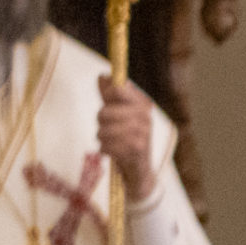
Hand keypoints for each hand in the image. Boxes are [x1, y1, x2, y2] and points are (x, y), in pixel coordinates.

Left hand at [96, 75, 155, 203]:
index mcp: (142, 103)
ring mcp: (143, 133)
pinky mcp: (137, 149)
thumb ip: (110, 95)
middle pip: (104, 112)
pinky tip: (114, 152)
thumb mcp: (120, 113)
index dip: (107, 94)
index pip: (118, 88)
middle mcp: (145, 116)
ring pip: (103, 131)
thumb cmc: (128, 136)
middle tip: (107, 127)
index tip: (107, 102)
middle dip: (100, 122)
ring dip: (102, 138)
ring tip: (110, 141)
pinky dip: (106, 150)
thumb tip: (102, 76)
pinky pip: (107, 146)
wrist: (140, 169)